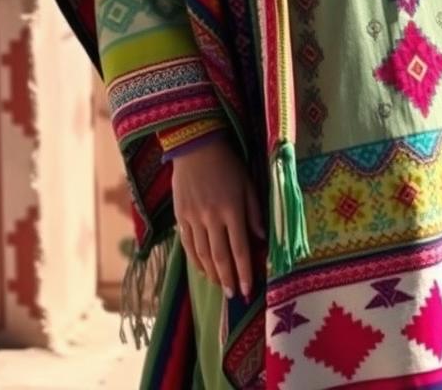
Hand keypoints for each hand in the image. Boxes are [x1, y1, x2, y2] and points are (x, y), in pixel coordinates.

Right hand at [171, 138, 265, 300]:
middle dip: (228, 279)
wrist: (196, 146)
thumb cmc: (228, 164)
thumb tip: (262, 240)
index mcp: (231, 209)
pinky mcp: (180, 216)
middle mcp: (211, 217)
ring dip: (212, 274)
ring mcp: (193, 217)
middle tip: (234, 296)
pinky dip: (195, 261)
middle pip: (220, 257)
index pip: (240, 249)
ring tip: (220, 286)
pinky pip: (187, 245)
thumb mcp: (248, 184)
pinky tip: (202, 271)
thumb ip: (254, 213)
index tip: (248, 289)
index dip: (245, 272)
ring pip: (202, 254)